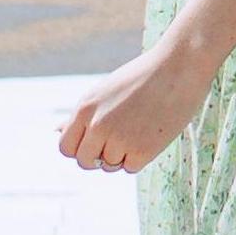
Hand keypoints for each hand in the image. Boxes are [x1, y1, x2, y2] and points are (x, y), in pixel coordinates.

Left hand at [58, 35, 212, 174]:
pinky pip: (131, 167)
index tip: (95, 142)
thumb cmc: (143, 76)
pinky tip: (150, 136)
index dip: (79, 148)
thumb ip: (80, 115)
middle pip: (84, 161)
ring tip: (140, 130)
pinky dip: (140, 158)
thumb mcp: (104, 91)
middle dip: (98, 157)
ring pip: (110, 165)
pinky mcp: (142, 150)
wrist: (180, 67)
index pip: (65, 147)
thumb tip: (56, 131)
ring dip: (122, 155)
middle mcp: (98, 125)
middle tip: (118, 141)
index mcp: (85, 108)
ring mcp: (120, 139)